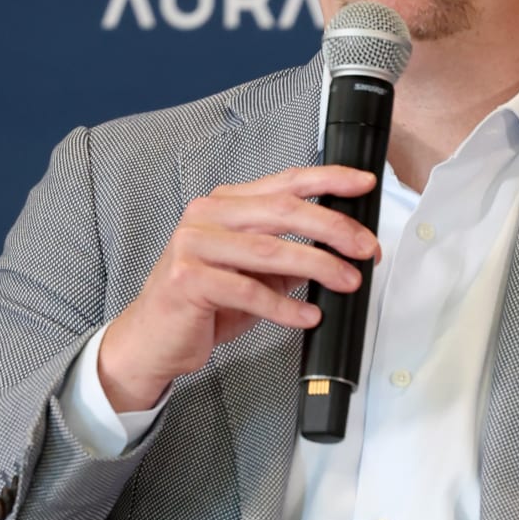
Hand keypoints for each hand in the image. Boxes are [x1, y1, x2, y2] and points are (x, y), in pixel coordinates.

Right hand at [96, 164, 382, 415]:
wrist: (152, 339)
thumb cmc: (202, 305)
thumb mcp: (251, 275)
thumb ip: (285, 259)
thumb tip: (338, 254)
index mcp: (225, 205)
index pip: (285, 183)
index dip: (328, 180)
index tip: (364, 184)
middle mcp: (208, 215)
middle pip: (283, 211)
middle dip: (333, 228)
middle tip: (366, 248)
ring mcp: (194, 245)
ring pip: (270, 250)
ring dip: (318, 267)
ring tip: (347, 282)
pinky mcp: (188, 280)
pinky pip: (248, 292)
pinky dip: (284, 307)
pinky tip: (308, 316)